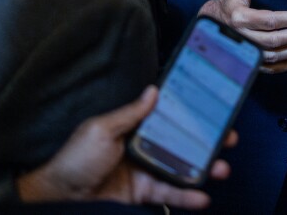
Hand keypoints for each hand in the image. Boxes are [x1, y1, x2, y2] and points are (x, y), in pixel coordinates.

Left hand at [17, 86, 233, 207]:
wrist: (58, 197)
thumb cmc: (75, 159)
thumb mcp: (101, 129)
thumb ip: (130, 113)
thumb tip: (153, 90)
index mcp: (133, 127)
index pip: (167, 117)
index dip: (190, 114)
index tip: (212, 108)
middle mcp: (143, 147)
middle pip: (181, 142)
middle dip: (207, 140)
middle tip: (228, 138)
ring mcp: (145, 171)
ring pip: (181, 168)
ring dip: (203, 167)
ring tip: (221, 167)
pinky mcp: (143, 193)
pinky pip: (169, 193)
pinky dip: (187, 195)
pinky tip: (202, 196)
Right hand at [199, 0, 286, 73]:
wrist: (211, 24)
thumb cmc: (228, 3)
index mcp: (240, 18)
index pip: (269, 21)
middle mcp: (242, 38)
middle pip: (274, 40)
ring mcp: (245, 52)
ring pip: (273, 56)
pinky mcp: (248, 61)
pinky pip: (269, 67)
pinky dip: (285, 66)